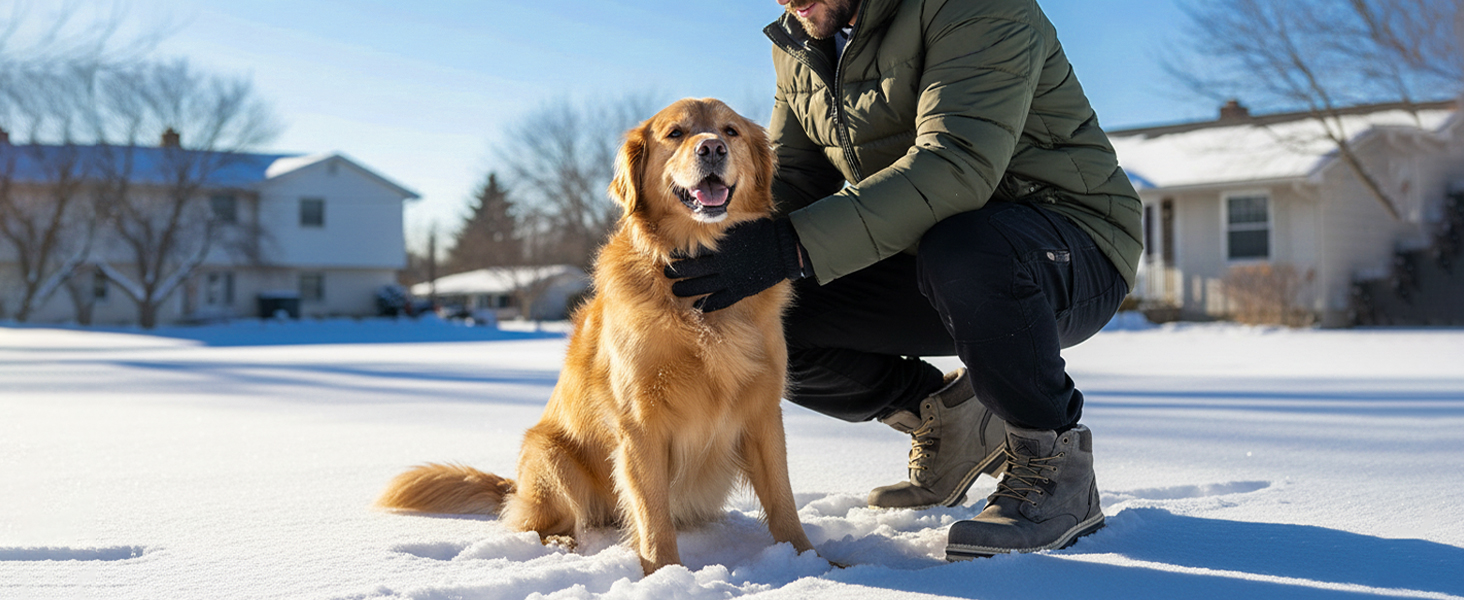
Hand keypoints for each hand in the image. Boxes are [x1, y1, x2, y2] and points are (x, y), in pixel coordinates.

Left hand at [664, 217, 808, 311]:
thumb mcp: (740, 225)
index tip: (669, 258)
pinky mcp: (740, 290)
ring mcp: (731, 279)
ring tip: (675, 292)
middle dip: (678, 274)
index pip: (694, 253)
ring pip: (703, 287)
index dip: (680, 257)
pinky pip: (721, 300)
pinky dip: (709, 304)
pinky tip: (699, 307)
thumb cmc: (762, 233)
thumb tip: (709, 219)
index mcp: (720, 248)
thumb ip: (723, 226)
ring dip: (688, 290)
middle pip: (694, 271)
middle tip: (666, 276)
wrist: (783, 249)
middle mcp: (722, 265)